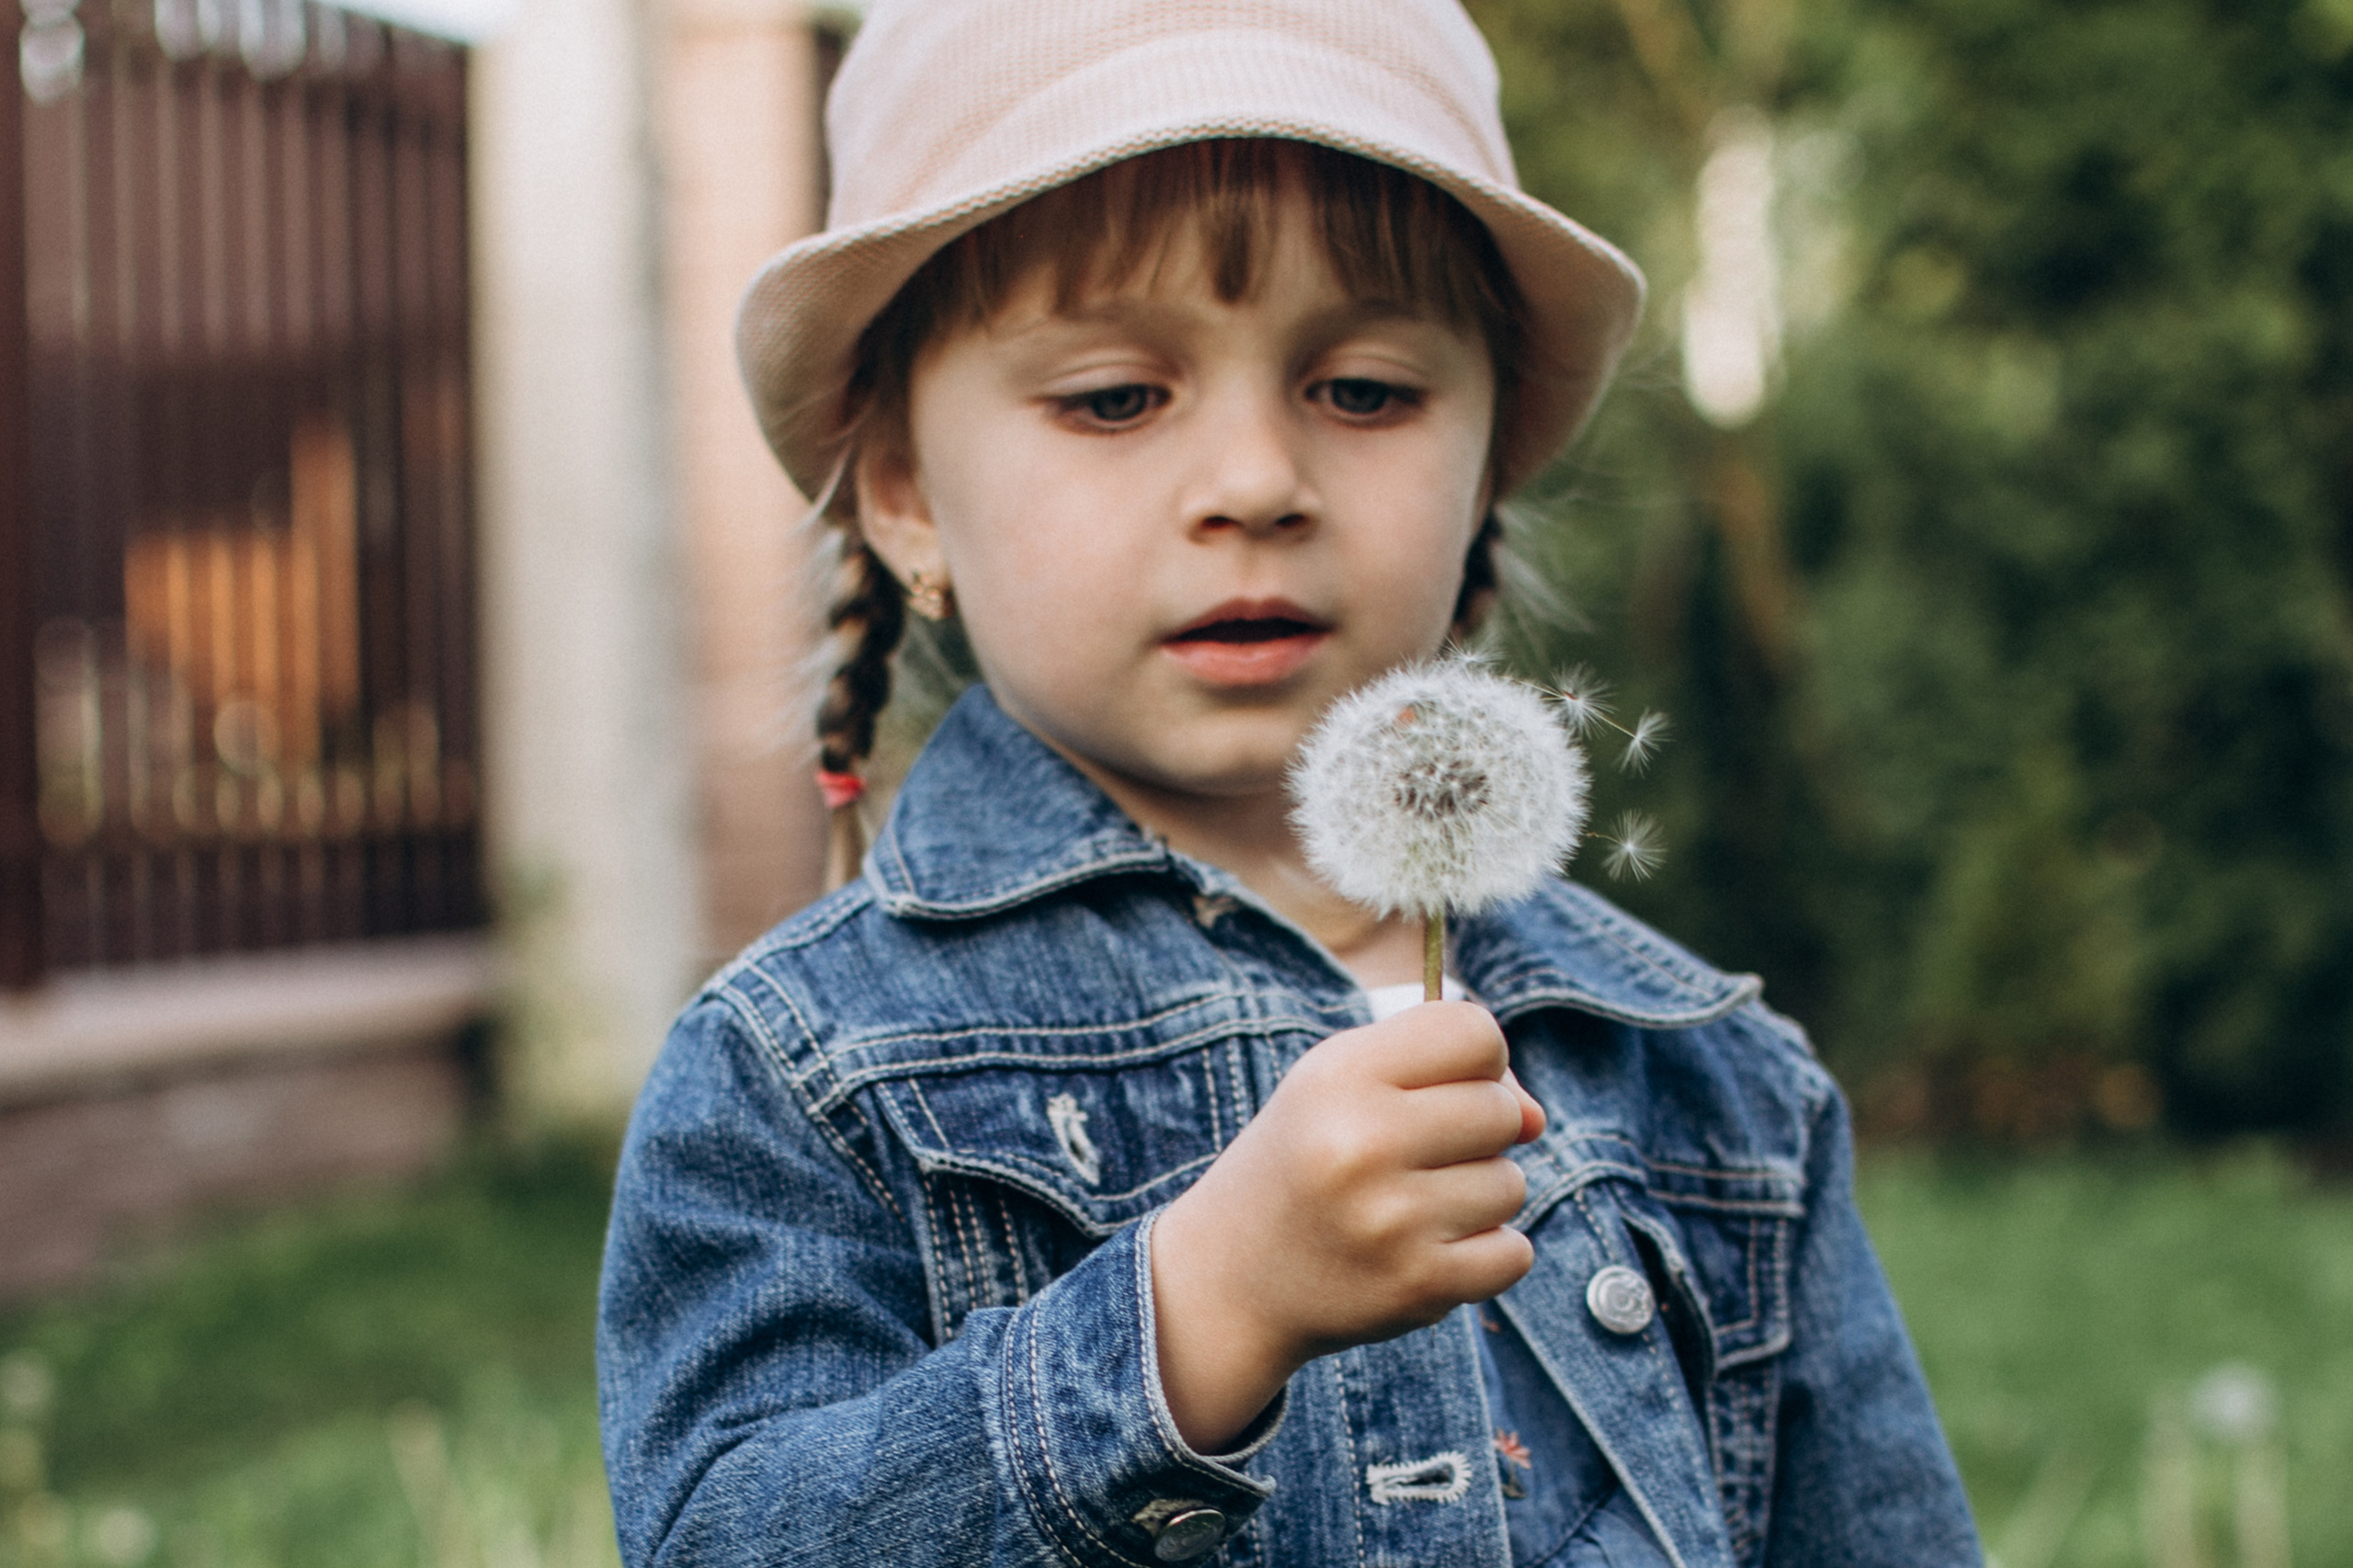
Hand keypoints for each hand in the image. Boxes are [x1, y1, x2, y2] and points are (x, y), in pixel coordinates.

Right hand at [1148, 1001, 1544, 1450]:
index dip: (1479, 1060)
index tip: (1444, 1087)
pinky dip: (1485, 1254)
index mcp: (1339, 1076)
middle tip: (1417, 1155)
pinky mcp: (1417, 1286)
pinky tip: (1426, 1250)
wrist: (1229, 1279)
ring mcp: (1392, 1220)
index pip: (1475, 1032)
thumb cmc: (1303, 1162)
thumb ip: (1443, 1074)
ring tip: (1408, 1206)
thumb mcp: (1342, 1086)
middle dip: (1478, 1132)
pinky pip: (1514, 1253)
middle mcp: (1362, 1143)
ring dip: (1477, 1197)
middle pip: (1502, 1111)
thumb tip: (1539, 1118)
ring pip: (1511, 1184)